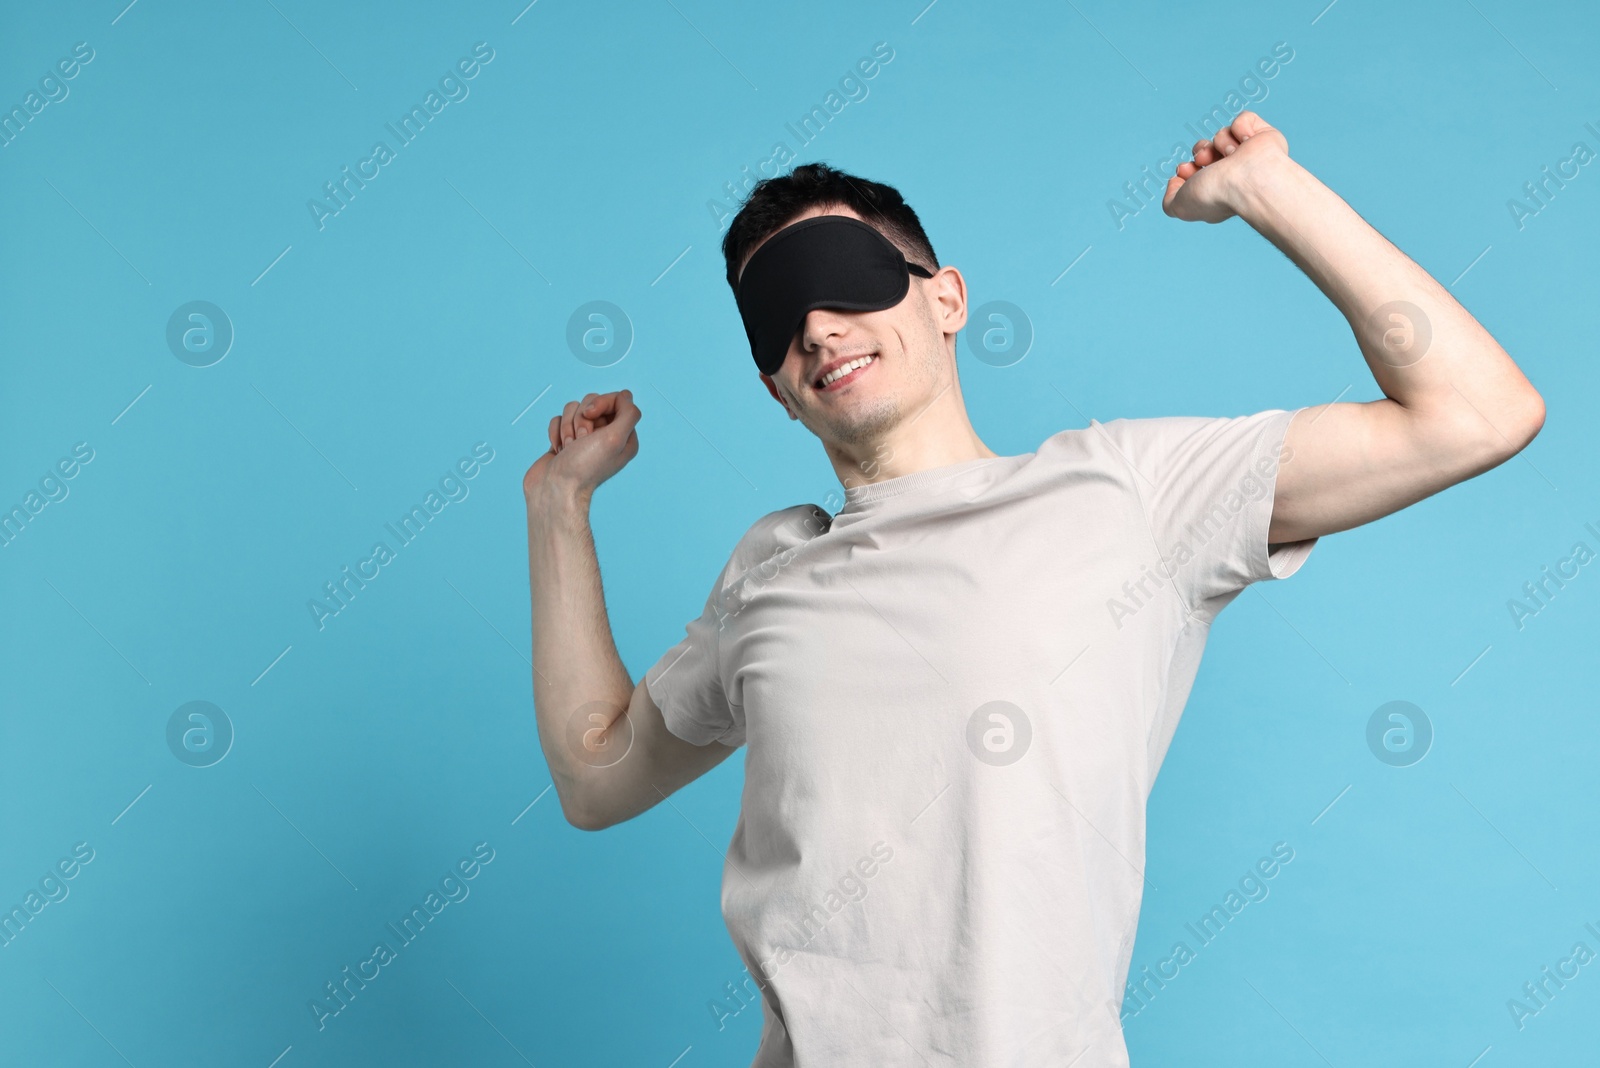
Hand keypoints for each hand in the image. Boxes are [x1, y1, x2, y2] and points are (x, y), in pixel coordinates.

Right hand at [522, 389, 641, 504]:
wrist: (555, 490)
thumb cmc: (584, 468)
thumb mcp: (615, 439)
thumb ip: (628, 413)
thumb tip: (626, 395)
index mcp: (624, 437)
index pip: (617, 400)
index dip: (601, 403)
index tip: (591, 415)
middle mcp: (606, 436)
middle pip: (592, 402)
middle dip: (581, 419)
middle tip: (582, 440)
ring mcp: (584, 438)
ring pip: (573, 409)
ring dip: (567, 427)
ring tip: (569, 448)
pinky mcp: (565, 440)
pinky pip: (558, 419)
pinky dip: (556, 432)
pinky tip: (558, 450)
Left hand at [1163, 111, 1288, 223]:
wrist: (1247, 181)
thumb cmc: (1216, 196)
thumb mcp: (1180, 207)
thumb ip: (1170, 201)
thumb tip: (1175, 181)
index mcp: (1216, 189)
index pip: (1194, 171)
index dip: (1186, 168)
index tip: (1185, 170)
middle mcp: (1232, 172)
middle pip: (1205, 149)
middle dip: (1201, 152)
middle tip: (1205, 161)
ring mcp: (1249, 154)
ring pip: (1221, 135)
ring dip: (1221, 143)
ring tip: (1232, 156)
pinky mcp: (1263, 136)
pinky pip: (1244, 119)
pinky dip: (1242, 128)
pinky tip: (1247, 143)